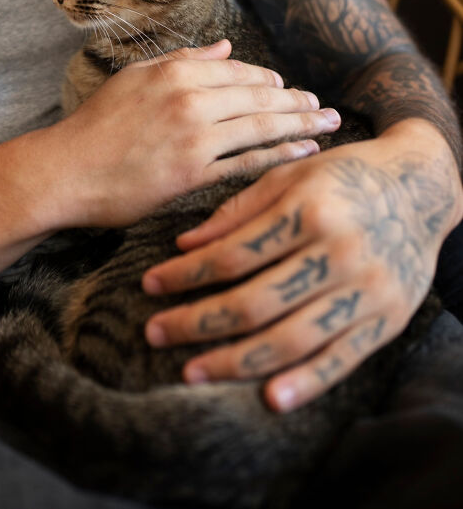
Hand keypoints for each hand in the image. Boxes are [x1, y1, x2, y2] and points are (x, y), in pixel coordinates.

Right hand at [54, 39, 342, 228]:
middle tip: (324, 106)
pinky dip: (281, 156)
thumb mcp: (135, 79)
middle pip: (258, 95)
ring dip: (300, 125)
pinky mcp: (193, 173)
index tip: (288, 86)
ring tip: (327, 125)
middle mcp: (189, 98)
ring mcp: (193, 137)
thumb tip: (224, 47)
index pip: (238, 70)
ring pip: (260, 126)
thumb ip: (182, 60)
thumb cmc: (95, 125)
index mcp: (175, 71)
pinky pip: (248, 162)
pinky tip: (305, 154)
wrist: (64, 170)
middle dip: (296, 100)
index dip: (268, 79)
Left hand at [142, 119, 462, 410]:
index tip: (149, 285)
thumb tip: (185, 242)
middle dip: (196, 322)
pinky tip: (268, 398)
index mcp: (309, 210)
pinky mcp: (388, 318)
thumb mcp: (293, 173)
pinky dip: (306, 383)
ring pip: (290, 339)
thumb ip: (239, 208)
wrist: (421, 187)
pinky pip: (342, 359)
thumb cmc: (346, 174)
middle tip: (153, 333)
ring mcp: (365, 290)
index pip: (233, 254)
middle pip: (254, 302)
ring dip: (234, 362)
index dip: (186, 274)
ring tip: (191, 371)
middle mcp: (338, 251)